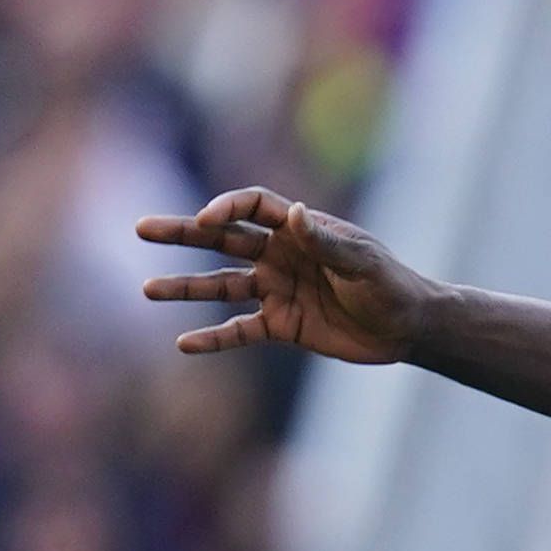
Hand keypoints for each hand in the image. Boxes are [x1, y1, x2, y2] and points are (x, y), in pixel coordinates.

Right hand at [137, 188, 433, 363]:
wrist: (408, 328)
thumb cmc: (391, 285)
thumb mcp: (361, 261)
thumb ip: (325, 240)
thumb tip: (292, 212)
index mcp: (298, 229)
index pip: (250, 207)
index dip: (225, 208)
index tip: (205, 220)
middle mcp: (280, 255)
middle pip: (221, 238)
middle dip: (183, 232)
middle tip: (142, 228)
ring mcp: (277, 290)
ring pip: (221, 284)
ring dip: (185, 287)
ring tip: (148, 290)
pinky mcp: (281, 325)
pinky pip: (239, 331)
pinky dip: (214, 338)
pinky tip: (184, 343)